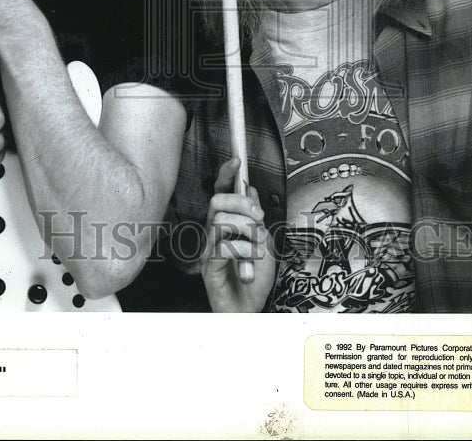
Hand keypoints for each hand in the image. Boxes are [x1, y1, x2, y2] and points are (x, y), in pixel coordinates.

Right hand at [200, 158, 275, 312]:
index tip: (237, 161)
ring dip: (246, 230)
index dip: (225, 175)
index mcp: (226, 224)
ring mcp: (209, 249)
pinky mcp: (209, 267)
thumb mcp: (263, 241)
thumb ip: (255, 217)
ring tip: (258, 246)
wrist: (251, 309)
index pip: (220, 192)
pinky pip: (222, 247)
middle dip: (241, 203)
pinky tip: (251, 262)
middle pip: (217, 201)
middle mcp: (214, 233)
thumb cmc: (255, 278)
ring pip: (220, 220)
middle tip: (259, 218)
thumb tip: (250, 189)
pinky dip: (243, 250)